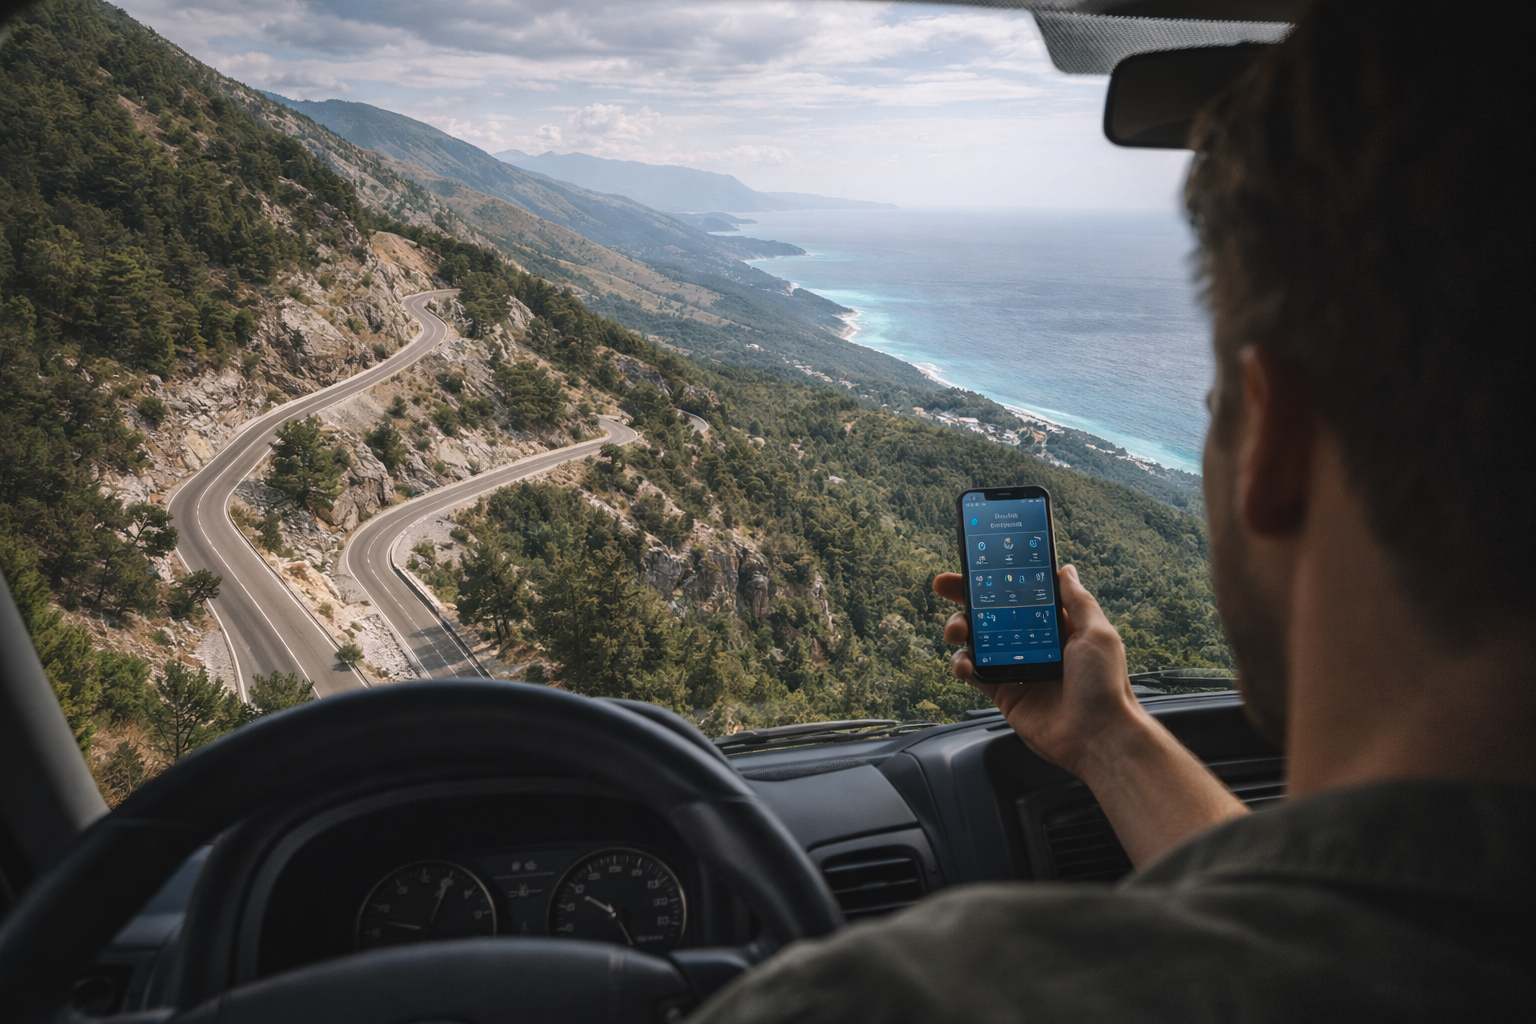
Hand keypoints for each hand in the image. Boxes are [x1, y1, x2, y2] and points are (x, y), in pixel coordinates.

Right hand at [936, 564, 1141, 777]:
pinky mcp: (1004, 693)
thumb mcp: (1097, 633)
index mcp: (1057, 627)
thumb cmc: (1106, 686)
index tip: (977, 565)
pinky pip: (975, 674)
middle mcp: (1034, 644)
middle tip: (945, 586)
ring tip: (956, 631)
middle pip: (992, 614)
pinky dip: (962, 665)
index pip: (1021, 595)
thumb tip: (1066, 570)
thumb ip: (1078, 601)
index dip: (999, 580)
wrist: (1098, 737)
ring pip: (977, 641)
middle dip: (966, 597)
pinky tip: (963, 664)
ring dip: (960, 629)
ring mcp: (1017, 668)